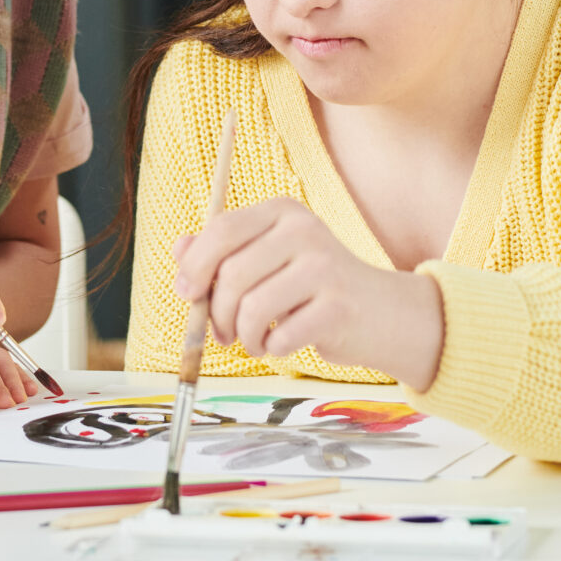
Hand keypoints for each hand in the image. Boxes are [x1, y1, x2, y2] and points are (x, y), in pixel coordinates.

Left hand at [173, 198, 445, 389]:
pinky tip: (282, 344)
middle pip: (232, 273)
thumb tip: (179, 249)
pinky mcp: (338, 305)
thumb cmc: (313, 288)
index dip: (195, 264)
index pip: (222, 228)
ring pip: (252, 308)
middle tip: (224, 333)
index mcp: (282, 212)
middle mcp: (303, 230)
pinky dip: (272, 349)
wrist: (380, 312)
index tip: (186, 292)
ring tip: (255, 341)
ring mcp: (324, 266)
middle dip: (217, 313)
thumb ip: (223, 253)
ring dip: (244, 337)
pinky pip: (281, 336)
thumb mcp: (268, 260)